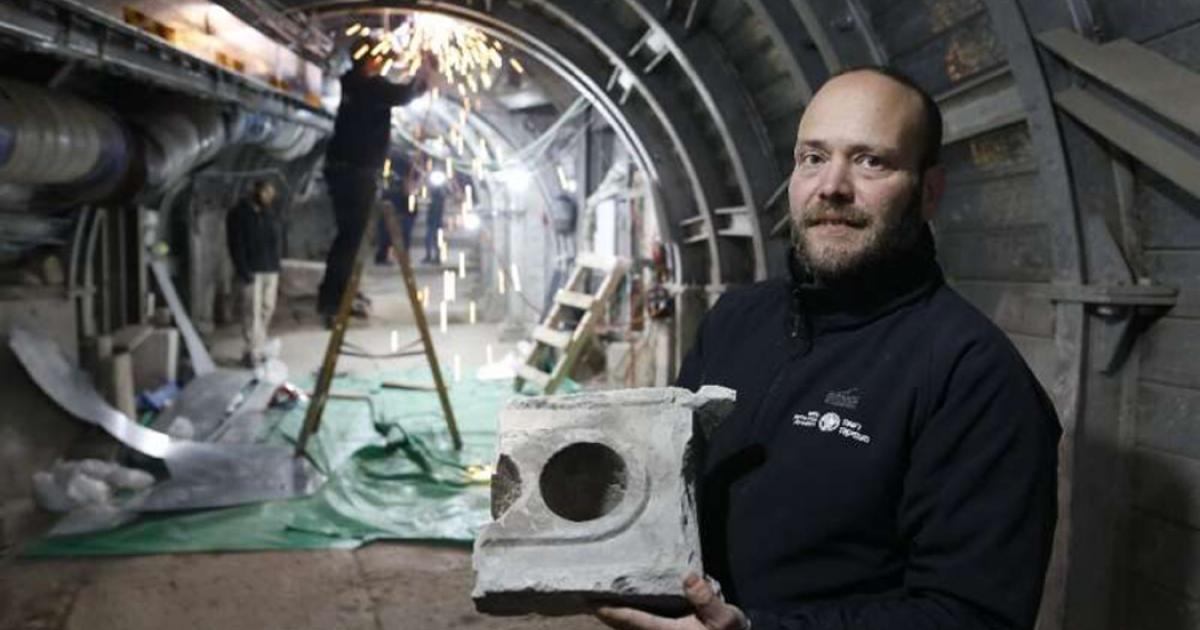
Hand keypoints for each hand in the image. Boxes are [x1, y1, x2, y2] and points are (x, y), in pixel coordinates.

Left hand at [595, 573, 748, 629]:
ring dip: (612, 616)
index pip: (632, 620)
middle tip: (584, 594)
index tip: (591, 599)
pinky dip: (624, 617)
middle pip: (622, 626)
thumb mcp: (723, 618)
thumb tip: (688, 577)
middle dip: (604, 612)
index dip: (610, 610)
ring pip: (627, 628)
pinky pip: (636, 625)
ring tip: (595, 598)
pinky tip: (618, 605)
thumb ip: (706, 598)